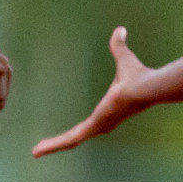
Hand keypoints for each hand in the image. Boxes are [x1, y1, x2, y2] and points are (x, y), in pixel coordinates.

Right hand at [32, 27, 148, 156]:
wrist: (146, 87)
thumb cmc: (138, 75)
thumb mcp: (123, 59)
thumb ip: (118, 46)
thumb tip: (121, 30)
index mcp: (108, 112)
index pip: (88, 125)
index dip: (76, 130)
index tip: (65, 136)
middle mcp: (103, 124)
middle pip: (76, 137)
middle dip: (58, 142)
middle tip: (42, 148)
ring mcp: (98, 127)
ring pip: (71, 140)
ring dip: (53, 146)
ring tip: (36, 151)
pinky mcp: (94, 127)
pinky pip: (72, 139)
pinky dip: (55, 145)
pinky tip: (41, 149)